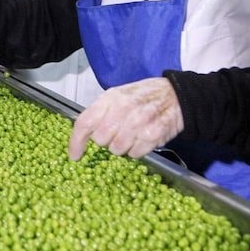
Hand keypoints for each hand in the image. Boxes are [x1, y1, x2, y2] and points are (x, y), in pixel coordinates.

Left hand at [68, 77, 184, 160]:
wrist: (175, 95)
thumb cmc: (142, 96)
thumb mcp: (117, 96)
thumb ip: (100, 112)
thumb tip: (84, 133)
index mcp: (110, 98)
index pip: (85, 122)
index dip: (76, 142)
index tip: (74, 155)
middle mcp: (122, 110)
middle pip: (100, 139)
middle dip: (105, 141)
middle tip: (115, 133)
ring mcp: (138, 123)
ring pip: (117, 149)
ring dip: (121, 147)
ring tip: (130, 134)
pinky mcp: (152, 136)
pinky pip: (135, 154)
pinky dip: (136, 150)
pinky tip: (141, 138)